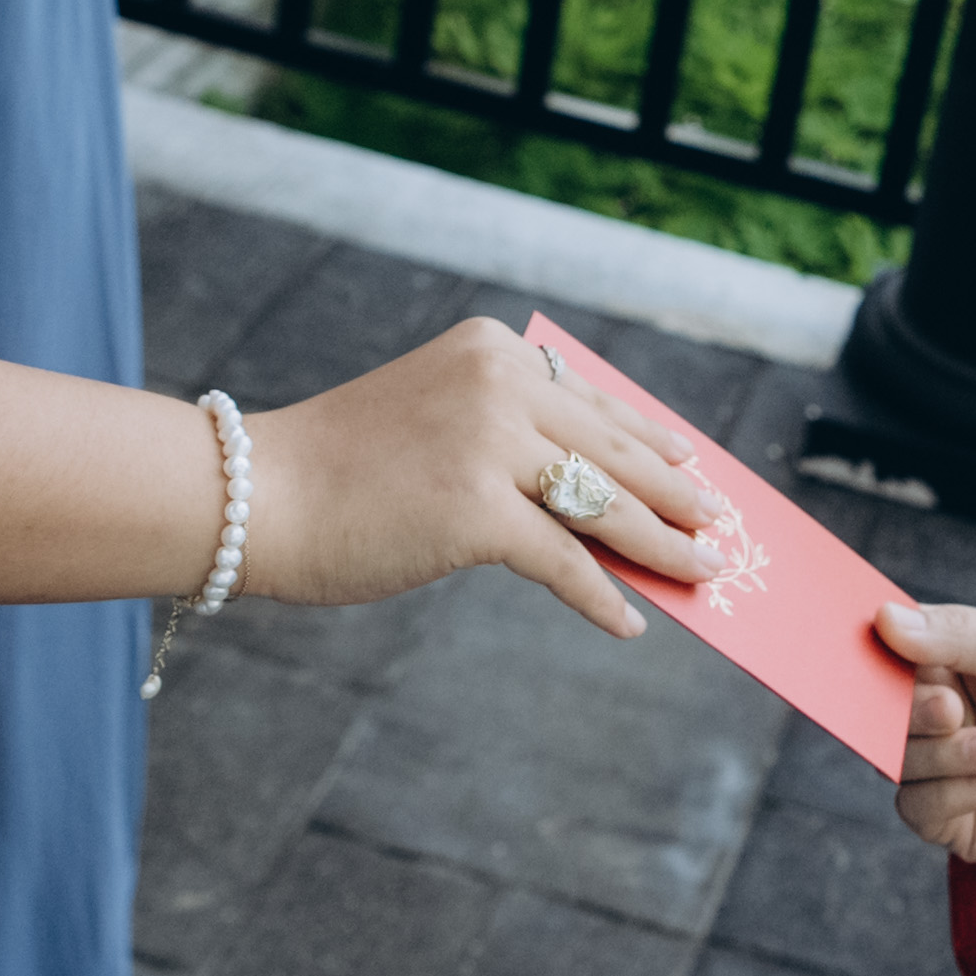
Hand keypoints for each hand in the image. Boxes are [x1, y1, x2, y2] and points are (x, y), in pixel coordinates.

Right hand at [237, 317, 744, 637]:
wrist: (255, 494)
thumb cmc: (340, 468)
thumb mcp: (436, 420)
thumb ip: (509, 438)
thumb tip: (591, 495)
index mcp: (494, 353)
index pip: (595, 403)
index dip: (652, 443)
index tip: (693, 468)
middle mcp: (501, 385)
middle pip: (615, 452)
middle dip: (676, 497)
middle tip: (720, 527)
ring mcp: (491, 445)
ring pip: (606, 505)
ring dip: (662, 545)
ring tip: (701, 571)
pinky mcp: (477, 511)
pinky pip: (564, 561)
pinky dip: (603, 597)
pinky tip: (630, 623)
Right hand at [884, 601, 975, 867]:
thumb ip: (955, 634)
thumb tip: (884, 619)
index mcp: (939, 665)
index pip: (880, 658)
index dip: (869, 659)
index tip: (874, 657)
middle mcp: (931, 718)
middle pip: (879, 719)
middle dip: (911, 715)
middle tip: (948, 709)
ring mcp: (940, 770)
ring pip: (898, 767)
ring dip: (945, 757)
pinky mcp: (956, 820)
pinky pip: (922, 811)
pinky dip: (955, 794)